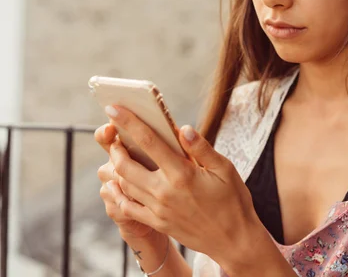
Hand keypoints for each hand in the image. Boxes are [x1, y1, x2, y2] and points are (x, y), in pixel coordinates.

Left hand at [104, 106, 263, 267]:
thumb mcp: (225, 169)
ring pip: (124, 184)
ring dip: (116, 167)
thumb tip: (182, 128)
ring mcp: (159, 210)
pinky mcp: (157, 223)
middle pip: (126, 164)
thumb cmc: (233, 201)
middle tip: (116, 137)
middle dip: (115, 147)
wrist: (234, 241)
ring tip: (119, 156)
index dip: (128, 123)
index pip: (148, 142)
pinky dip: (119, 193)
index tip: (113, 108)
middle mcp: (165, 191)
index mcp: (183, 174)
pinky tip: (121, 184)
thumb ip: (201, 148)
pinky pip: (127, 207)